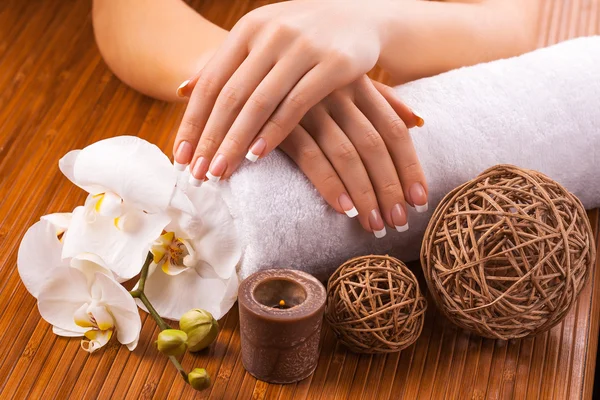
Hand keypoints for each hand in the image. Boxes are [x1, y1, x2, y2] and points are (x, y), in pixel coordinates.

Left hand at [172, 1, 389, 183]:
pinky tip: (257, 156)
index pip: (210, 82)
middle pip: (230, 96)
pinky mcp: (334, 64)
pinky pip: (296, 105)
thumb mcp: (261, 40)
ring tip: (220, 171)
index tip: (179, 156)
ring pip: (259, 103)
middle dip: (209, 139)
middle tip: (195, 174)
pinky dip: (274, 132)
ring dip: (236, 142)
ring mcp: (303, 47)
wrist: (361, 19)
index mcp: (248, 29)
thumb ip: (225, 64)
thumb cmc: (302, 36)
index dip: (192, 122)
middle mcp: (271, 34)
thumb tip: (180, 89)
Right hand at [280, 76, 426, 236]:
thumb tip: (417, 121)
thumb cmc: (301, 82)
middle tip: (399, 222)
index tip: (419, 200)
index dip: (410, 167)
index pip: (394, 130)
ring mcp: (309, 107)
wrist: (241, 71)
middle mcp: (337, 92)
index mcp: (357, 83)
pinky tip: (344, 209)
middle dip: (391, 188)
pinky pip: (311, 156)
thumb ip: (381, 98)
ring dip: (365, 195)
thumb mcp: (343, 81)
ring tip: (375, 225)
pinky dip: (330, 184)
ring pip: (348, 155)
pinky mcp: (280, 124)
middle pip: (375, 146)